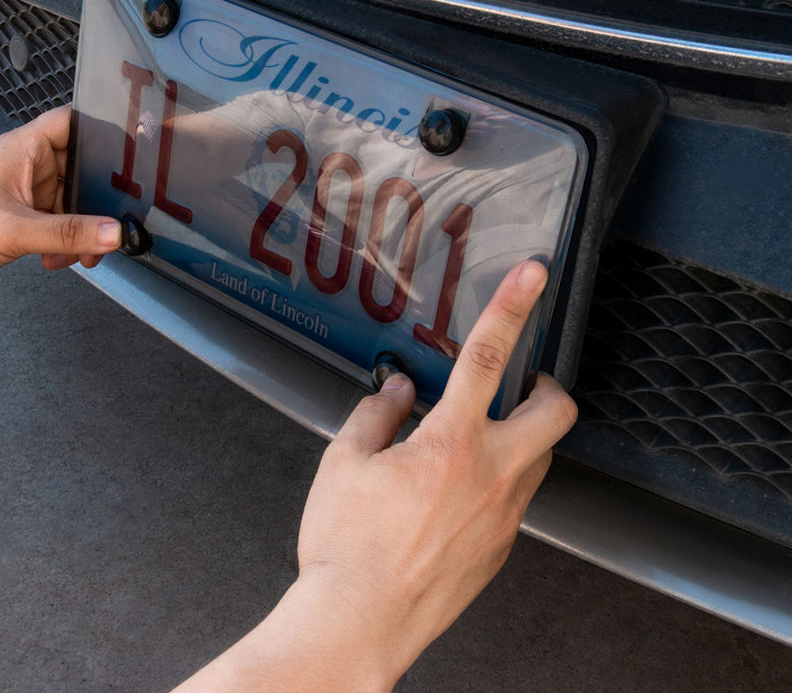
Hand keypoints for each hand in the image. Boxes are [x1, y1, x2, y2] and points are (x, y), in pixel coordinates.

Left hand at [0, 106, 121, 290]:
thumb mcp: (14, 231)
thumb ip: (68, 232)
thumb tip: (113, 232)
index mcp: (23, 150)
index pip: (74, 122)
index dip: (103, 129)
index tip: (131, 150)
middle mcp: (27, 167)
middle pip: (82, 170)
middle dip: (98, 200)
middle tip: (112, 220)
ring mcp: (24, 193)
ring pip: (73, 203)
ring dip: (81, 229)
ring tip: (79, 252)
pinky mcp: (20, 219)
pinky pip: (58, 225)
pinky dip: (65, 243)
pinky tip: (56, 259)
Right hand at [172, 260, 576, 692]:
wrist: (360, 625)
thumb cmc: (346, 547)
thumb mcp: (344, 464)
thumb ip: (375, 416)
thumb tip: (396, 392)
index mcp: (450, 444)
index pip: (488, 357)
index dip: (513, 307)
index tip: (533, 275)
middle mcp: (491, 476)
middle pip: (556, 412)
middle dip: (548, 386)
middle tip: (523, 383)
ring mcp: (504, 516)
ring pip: (540, 457)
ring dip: (521, 436)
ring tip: (474, 441)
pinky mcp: (502, 549)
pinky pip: (518, 499)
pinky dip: (500, 480)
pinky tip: (457, 493)